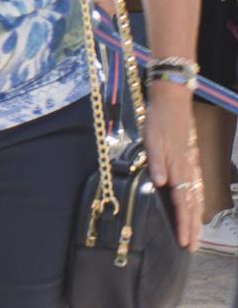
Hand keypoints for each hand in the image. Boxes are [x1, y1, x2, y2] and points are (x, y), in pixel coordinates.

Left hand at [144, 86, 202, 249]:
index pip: (182, 202)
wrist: (172, 101)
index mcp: (178, 167)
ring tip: (196, 235)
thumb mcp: (152, 139)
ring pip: (196, 197)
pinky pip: (197, 187)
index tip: (184, 241)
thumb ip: (156, 162)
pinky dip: (197, 202)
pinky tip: (197, 208)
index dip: (183, 223)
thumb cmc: (158, 120)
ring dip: (196, 218)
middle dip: (192, 228)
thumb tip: (160, 183)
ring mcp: (192, 165)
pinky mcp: (191, 160)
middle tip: (192, 247)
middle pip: (192, 205)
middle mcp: (188, 169)